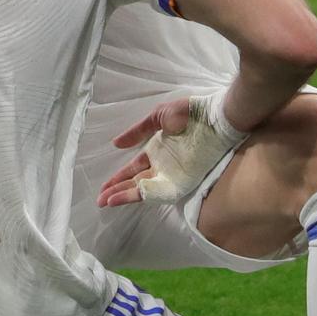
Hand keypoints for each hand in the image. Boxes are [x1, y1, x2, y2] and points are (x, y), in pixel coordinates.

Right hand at [97, 93, 246, 207]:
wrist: (216, 118)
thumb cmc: (191, 113)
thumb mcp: (159, 117)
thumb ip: (139, 131)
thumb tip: (116, 143)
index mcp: (157, 151)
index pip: (134, 168)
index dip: (118, 177)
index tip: (103, 187)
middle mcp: (163, 166)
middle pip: (136, 182)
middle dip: (117, 191)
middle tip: (99, 200)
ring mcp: (172, 175)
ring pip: (144, 189)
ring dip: (125, 196)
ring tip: (107, 202)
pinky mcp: (182, 181)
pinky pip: (160, 191)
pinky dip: (142, 195)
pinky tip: (126, 198)